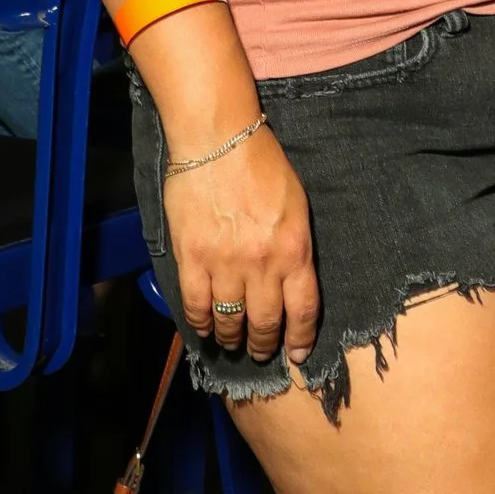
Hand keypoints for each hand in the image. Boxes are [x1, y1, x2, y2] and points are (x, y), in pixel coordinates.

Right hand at [165, 124, 320, 368]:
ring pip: (230, 319)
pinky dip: (200, 323)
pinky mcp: (192, 258)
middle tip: (260, 353)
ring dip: (232, 338)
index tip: (297, 355)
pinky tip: (204, 329)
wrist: (218, 138)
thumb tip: (290, 280)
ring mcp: (225, 263)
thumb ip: (294, 246)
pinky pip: (196, 304)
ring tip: (232, 343)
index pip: (303, 310)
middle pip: (265, 322)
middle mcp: (263, 264)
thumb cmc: (262, 164)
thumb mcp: (297, 207)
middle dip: (264, 344)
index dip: (300, 339)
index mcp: (295, 250)